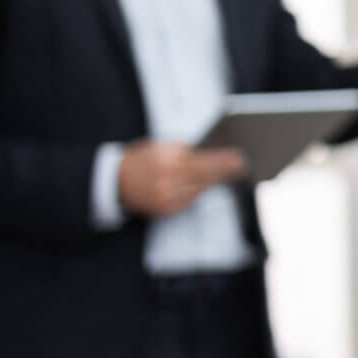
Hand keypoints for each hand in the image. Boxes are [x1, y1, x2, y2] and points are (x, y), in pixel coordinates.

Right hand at [117, 140, 246, 217]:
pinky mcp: (166, 210)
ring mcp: (167, 198)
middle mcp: (168, 182)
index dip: (223, 161)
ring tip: (228, 172)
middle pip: (204, 177)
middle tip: (241, 165)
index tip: (240, 157)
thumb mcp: (160, 147)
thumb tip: (213, 149)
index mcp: (166, 162)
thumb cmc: (142, 158)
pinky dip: (197, 191)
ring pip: (199, 190)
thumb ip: (183, 150)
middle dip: (224, 171)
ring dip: (212, 181)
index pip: (203, 162)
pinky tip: (205, 184)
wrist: (115, 181)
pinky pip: (189, 200)